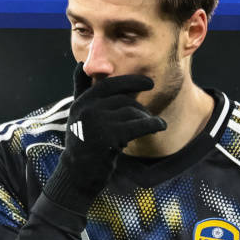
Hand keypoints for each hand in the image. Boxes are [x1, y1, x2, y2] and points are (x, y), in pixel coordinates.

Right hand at [43, 63, 165, 213]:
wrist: (78, 175)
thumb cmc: (82, 143)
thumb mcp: (78, 114)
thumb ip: (80, 89)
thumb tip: (81, 63)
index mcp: (81, 102)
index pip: (107, 85)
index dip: (130, 81)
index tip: (149, 83)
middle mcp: (87, 109)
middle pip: (123, 100)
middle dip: (139, 108)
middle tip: (147, 115)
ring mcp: (97, 122)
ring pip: (132, 112)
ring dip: (145, 118)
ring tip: (150, 125)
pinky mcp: (109, 136)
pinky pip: (139, 124)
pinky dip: (153, 124)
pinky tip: (161, 125)